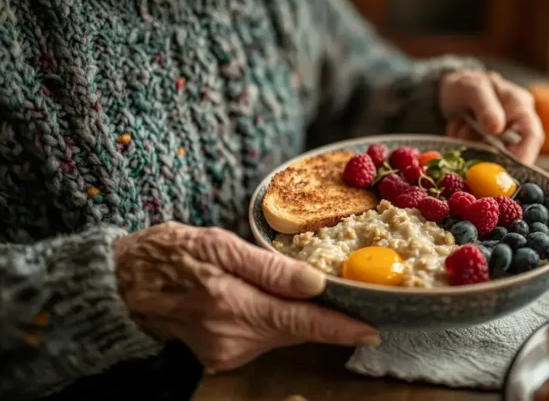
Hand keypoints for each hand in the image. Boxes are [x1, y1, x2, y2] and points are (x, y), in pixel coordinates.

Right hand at [113, 222, 378, 372]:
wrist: (123, 284)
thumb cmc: (170, 254)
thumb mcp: (219, 245)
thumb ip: (269, 268)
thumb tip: (315, 283)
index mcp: (233, 305)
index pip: (302, 321)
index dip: (340, 328)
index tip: (371, 332)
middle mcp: (232, 338)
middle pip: (296, 329)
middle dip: (326, 319)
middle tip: (353, 301)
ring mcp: (225, 353)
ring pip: (282, 334)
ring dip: (299, 317)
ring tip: (306, 293)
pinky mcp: (220, 358)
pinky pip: (264, 338)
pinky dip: (276, 322)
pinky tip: (270, 303)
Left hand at [440, 71, 543, 164]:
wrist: (447, 89)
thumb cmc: (467, 84)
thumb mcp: (474, 88)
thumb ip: (486, 106)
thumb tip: (496, 128)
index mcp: (520, 105)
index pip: (532, 135)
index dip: (524, 155)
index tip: (507, 169)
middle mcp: (515, 124)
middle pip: (514, 152)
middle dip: (491, 154)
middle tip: (474, 154)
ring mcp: (500, 137)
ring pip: (492, 155)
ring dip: (472, 146)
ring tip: (460, 125)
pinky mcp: (485, 146)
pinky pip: (477, 155)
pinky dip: (464, 146)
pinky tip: (457, 128)